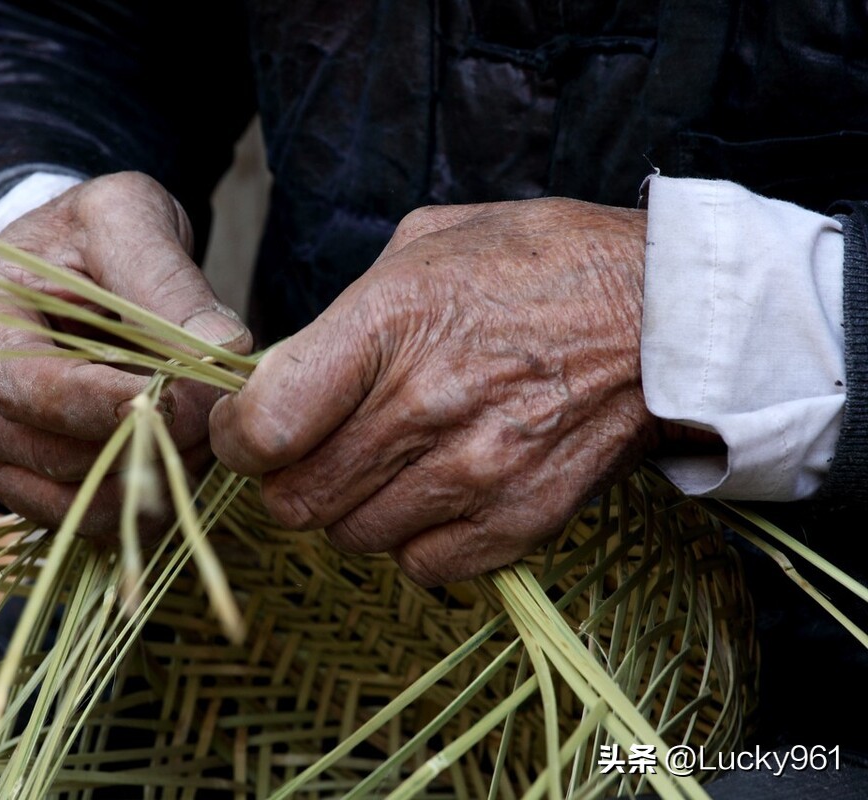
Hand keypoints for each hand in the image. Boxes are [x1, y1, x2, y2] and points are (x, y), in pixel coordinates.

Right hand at [0, 172, 250, 532]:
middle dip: (155, 440)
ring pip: (83, 501)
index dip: (118, 405)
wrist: (56, 271)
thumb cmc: (84, 240)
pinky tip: (178, 452)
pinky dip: (146, 498)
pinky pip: (90, 522)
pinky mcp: (19, 490)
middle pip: (63, 455)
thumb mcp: (125, 222)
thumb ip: (169, 280)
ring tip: (204, 426)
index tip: (191, 399)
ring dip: (159, 474)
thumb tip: (223, 350)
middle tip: (220, 411)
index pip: (38, 390)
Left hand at [210, 198, 658, 584]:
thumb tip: (286, 367)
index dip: (235, 437)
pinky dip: (411, 540)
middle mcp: (426, 406)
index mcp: (390, 322)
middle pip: (296, 498)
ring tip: (383, 464)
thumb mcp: (428, 244)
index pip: (263, 428)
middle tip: (311, 450)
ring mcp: (476, 473)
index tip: (245, 428)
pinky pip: (419, 566)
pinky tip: (432, 494)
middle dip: (286, 478)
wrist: (669, 317)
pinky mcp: (519, 521)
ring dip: (349, 508)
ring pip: (351, 536)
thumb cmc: (542, 265)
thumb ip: (344, 312)